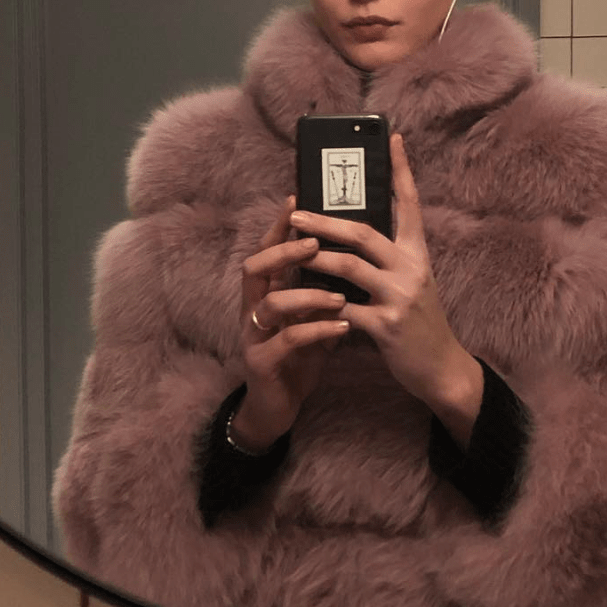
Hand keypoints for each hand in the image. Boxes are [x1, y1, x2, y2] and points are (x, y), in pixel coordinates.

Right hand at [234, 196, 349, 451]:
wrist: (277, 408)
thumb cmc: (297, 358)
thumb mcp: (312, 318)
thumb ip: (323, 290)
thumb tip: (354, 257)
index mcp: (265, 293)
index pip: (266, 250)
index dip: (278, 225)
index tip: (297, 198)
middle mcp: (253, 309)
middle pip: (255, 268)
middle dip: (284, 251)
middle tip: (315, 242)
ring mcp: (253, 336)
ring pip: (270, 304)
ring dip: (306, 295)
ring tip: (338, 294)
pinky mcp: (261, 363)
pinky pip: (287, 340)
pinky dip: (317, 330)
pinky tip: (342, 327)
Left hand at [291, 134, 482, 446]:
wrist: (442, 369)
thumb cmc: (418, 322)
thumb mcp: (410, 282)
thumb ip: (386, 258)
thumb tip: (348, 232)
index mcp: (417, 254)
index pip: (409, 203)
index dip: (400, 170)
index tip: (391, 138)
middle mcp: (411, 269)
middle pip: (364, 233)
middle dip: (325, 221)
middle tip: (295, 213)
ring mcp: (400, 297)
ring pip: (350, 267)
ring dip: (315, 258)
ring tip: (290, 250)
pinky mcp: (388, 326)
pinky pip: (345, 310)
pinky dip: (321, 306)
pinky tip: (302, 303)